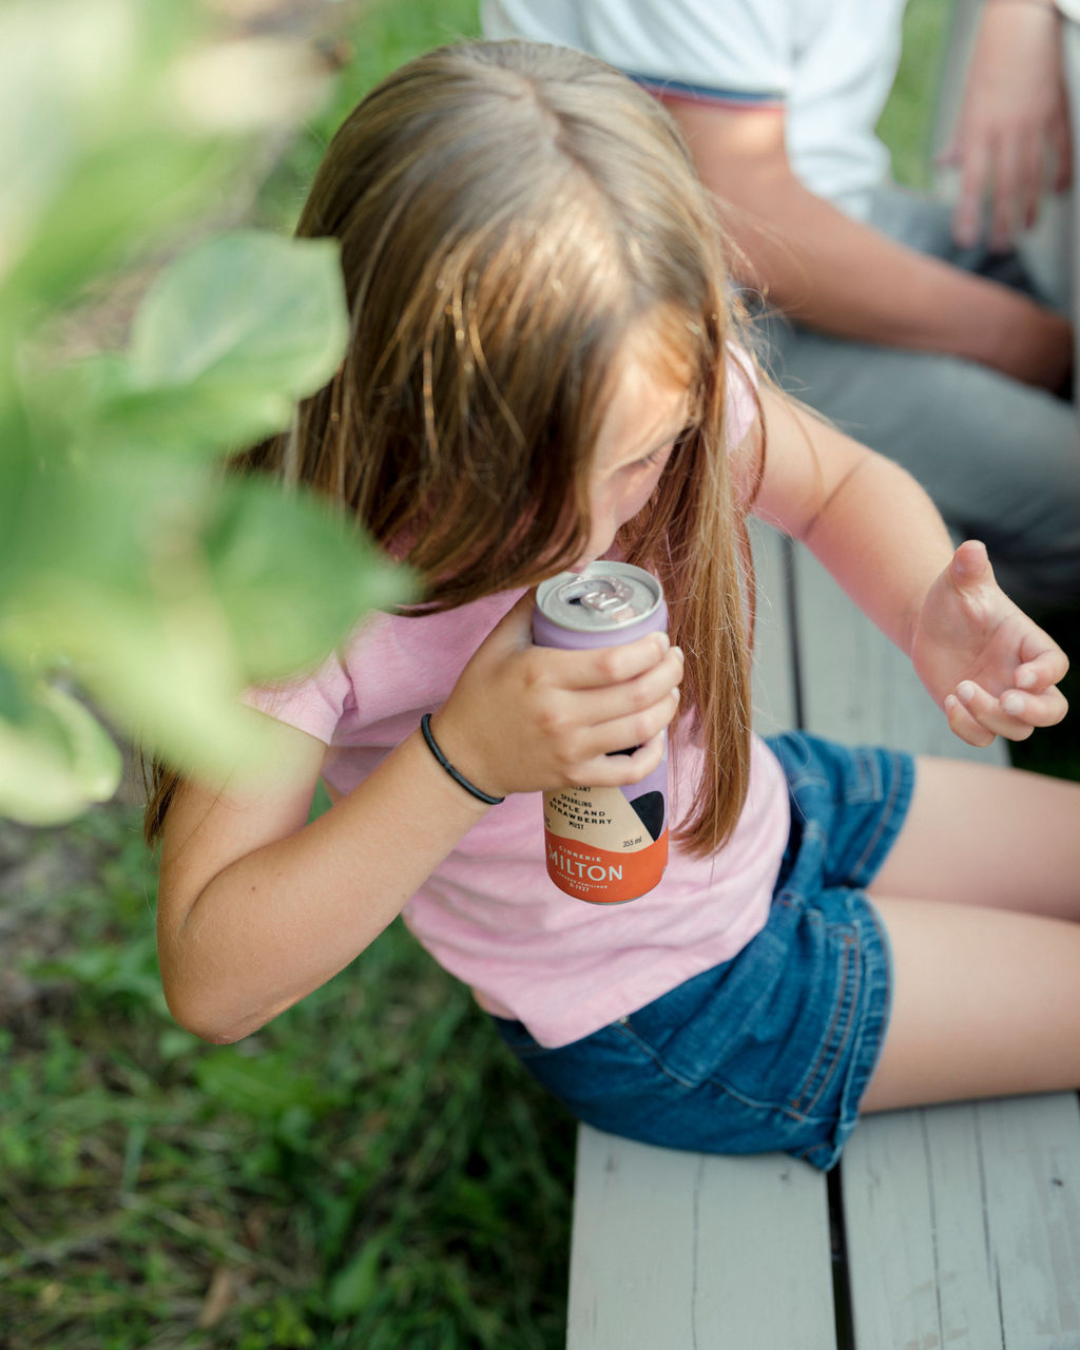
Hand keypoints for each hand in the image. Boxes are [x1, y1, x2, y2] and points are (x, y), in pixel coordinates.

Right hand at [431, 590, 684, 798]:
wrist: (462, 756)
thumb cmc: (481, 694)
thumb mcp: (499, 642)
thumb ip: (533, 603)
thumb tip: (572, 565)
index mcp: (542, 674)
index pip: (615, 662)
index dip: (650, 650)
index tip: (660, 639)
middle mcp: (559, 714)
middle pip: (637, 694)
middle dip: (669, 672)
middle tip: (673, 658)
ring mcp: (569, 749)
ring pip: (641, 729)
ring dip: (668, 706)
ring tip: (671, 688)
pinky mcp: (574, 777)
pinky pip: (630, 771)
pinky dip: (653, 754)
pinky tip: (657, 734)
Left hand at [911, 541, 1068, 746]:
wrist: (929, 623)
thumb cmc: (953, 598)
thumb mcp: (958, 581)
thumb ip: (968, 568)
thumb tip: (971, 548)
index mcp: (1028, 642)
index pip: (1055, 665)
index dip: (1045, 674)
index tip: (1020, 676)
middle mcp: (1021, 675)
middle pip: (1052, 709)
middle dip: (1034, 711)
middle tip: (1006, 701)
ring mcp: (1000, 697)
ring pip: (1018, 729)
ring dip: (991, 717)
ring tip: (960, 689)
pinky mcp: (976, 714)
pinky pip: (983, 737)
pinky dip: (967, 728)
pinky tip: (949, 702)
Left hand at [938, 0, 1070, 251]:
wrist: (1022, 16)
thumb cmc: (990, 57)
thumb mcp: (967, 99)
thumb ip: (960, 136)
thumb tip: (945, 164)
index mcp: (979, 127)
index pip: (972, 181)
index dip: (969, 214)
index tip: (965, 240)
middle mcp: (1007, 128)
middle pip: (1006, 185)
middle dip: (1003, 220)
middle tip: (1001, 247)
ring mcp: (1035, 119)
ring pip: (1035, 172)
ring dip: (1030, 204)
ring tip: (1027, 228)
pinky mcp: (1057, 107)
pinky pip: (1062, 147)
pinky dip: (1061, 171)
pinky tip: (1059, 192)